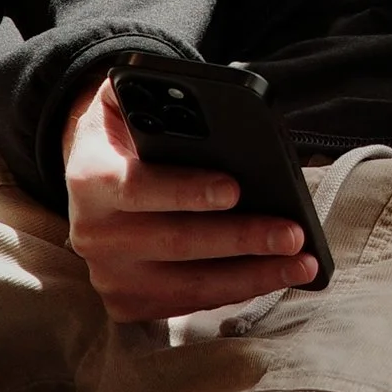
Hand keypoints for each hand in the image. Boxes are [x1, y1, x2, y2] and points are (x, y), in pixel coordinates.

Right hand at [63, 76, 314, 325]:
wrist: (91, 171)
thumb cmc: (128, 128)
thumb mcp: (128, 96)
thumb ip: (154, 88)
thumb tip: (196, 89)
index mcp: (92, 177)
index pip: (138, 187)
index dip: (186, 191)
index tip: (235, 189)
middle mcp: (94, 234)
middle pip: (176, 243)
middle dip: (241, 239)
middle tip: (293, 234)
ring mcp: (109, 276)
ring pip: (187, 285)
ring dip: (250, 276)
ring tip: (301, 264)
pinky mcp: (126, 303)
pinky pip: (188, 303)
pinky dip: (234, 291)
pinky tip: (274, 278)